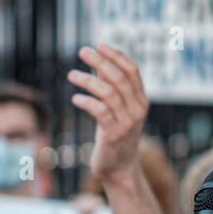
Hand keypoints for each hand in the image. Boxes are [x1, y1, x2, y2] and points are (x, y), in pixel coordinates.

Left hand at [69, 45, 148, 187]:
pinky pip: (100, 111)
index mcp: (141, 100)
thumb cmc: (115, 135)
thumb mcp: (117, 109)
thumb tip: (98, 61)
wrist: (119, 168)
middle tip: (82, 51)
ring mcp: (127, 122)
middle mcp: (137, 109)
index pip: (132, 70)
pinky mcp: (114, 134)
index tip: (99, 45)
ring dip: (88, 80)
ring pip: (109, 93)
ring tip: (71, 75)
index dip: (116, 55)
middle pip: (120, 78)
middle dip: (100, 62)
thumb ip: (111, 87)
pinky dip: (86, 101)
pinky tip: (75, 99)